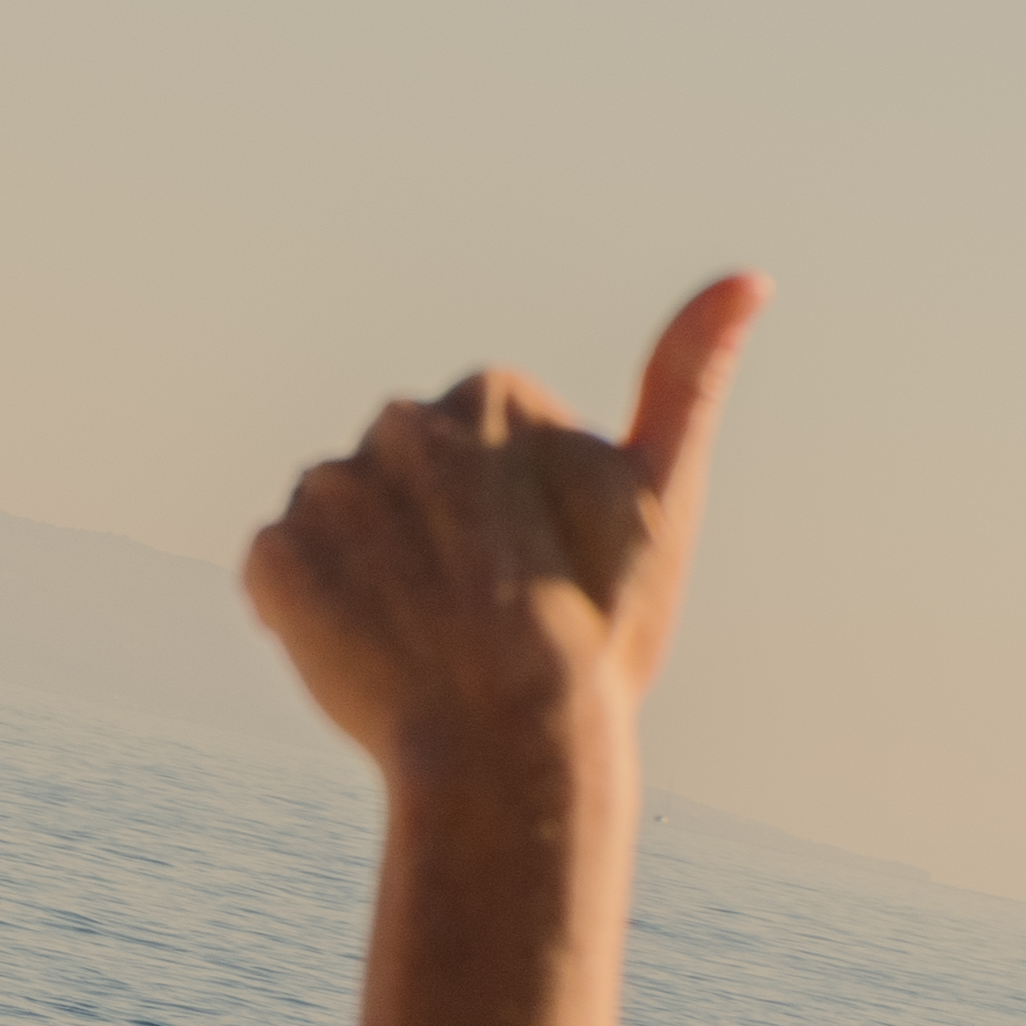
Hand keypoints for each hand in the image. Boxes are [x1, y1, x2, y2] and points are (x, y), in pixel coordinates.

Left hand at [243, 280, 763, 775]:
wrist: (512, 747)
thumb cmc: (598, 633)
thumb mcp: (661, 497)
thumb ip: (687, 380)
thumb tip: (750, 277)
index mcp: (492, 392)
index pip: (479, 451)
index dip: (508, 527)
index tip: (534, 578)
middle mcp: (399, 422)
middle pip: (404, 483)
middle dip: (433, 544)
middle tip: (478, 620)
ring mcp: (331, 489)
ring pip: (342, 527)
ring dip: (368, 577)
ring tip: (421, 642)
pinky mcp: (275, 558)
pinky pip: (280, 577)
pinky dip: (306, 615)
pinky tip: (366, 655)